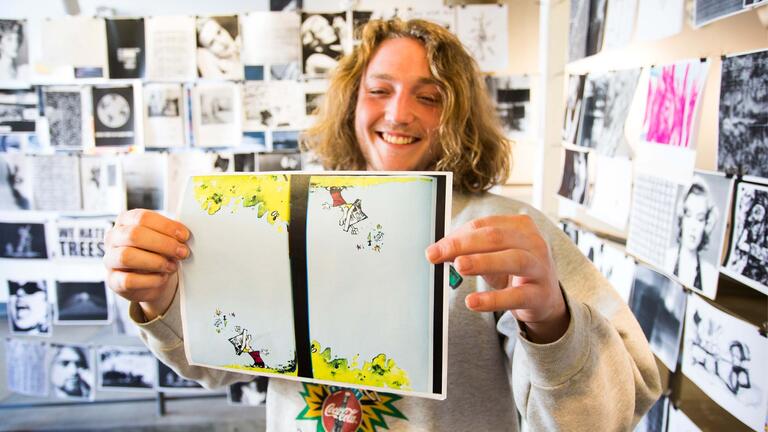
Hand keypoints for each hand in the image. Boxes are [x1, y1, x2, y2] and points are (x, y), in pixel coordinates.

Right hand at [104, 209, 190, 319]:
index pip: (142, 217)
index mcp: (126, 221)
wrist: (153, 279)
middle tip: (182, 252)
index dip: (166, 226)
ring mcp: (110, 259)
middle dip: (163, 244)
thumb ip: (171, 233)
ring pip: (127, 256)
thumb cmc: (158, 253)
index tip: (184, 235)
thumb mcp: (165, 238)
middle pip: (134, 235)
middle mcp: (114, 238)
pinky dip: (151, 279)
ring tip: (172, 266)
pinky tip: (162, 277)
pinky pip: (129, 280)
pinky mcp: (113, 281)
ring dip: (156, 262)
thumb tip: (184, 233)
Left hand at [426, 215, 568, 343]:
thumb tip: (438, 251)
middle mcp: (533, 243)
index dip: (457, 236)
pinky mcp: (540, 295)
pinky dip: (493, 299)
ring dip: (483, 262)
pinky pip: (517, 295)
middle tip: (438, 254)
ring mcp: (540, 268)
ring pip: (513, 259)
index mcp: (519, 226)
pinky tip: (473, 301)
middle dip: (464, 245)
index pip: (484, 225)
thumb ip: (469, 250)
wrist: (544, 298)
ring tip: (459, 266)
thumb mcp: (492, 255)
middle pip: (497, 237)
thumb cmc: (514, 270)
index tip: (434, 249)